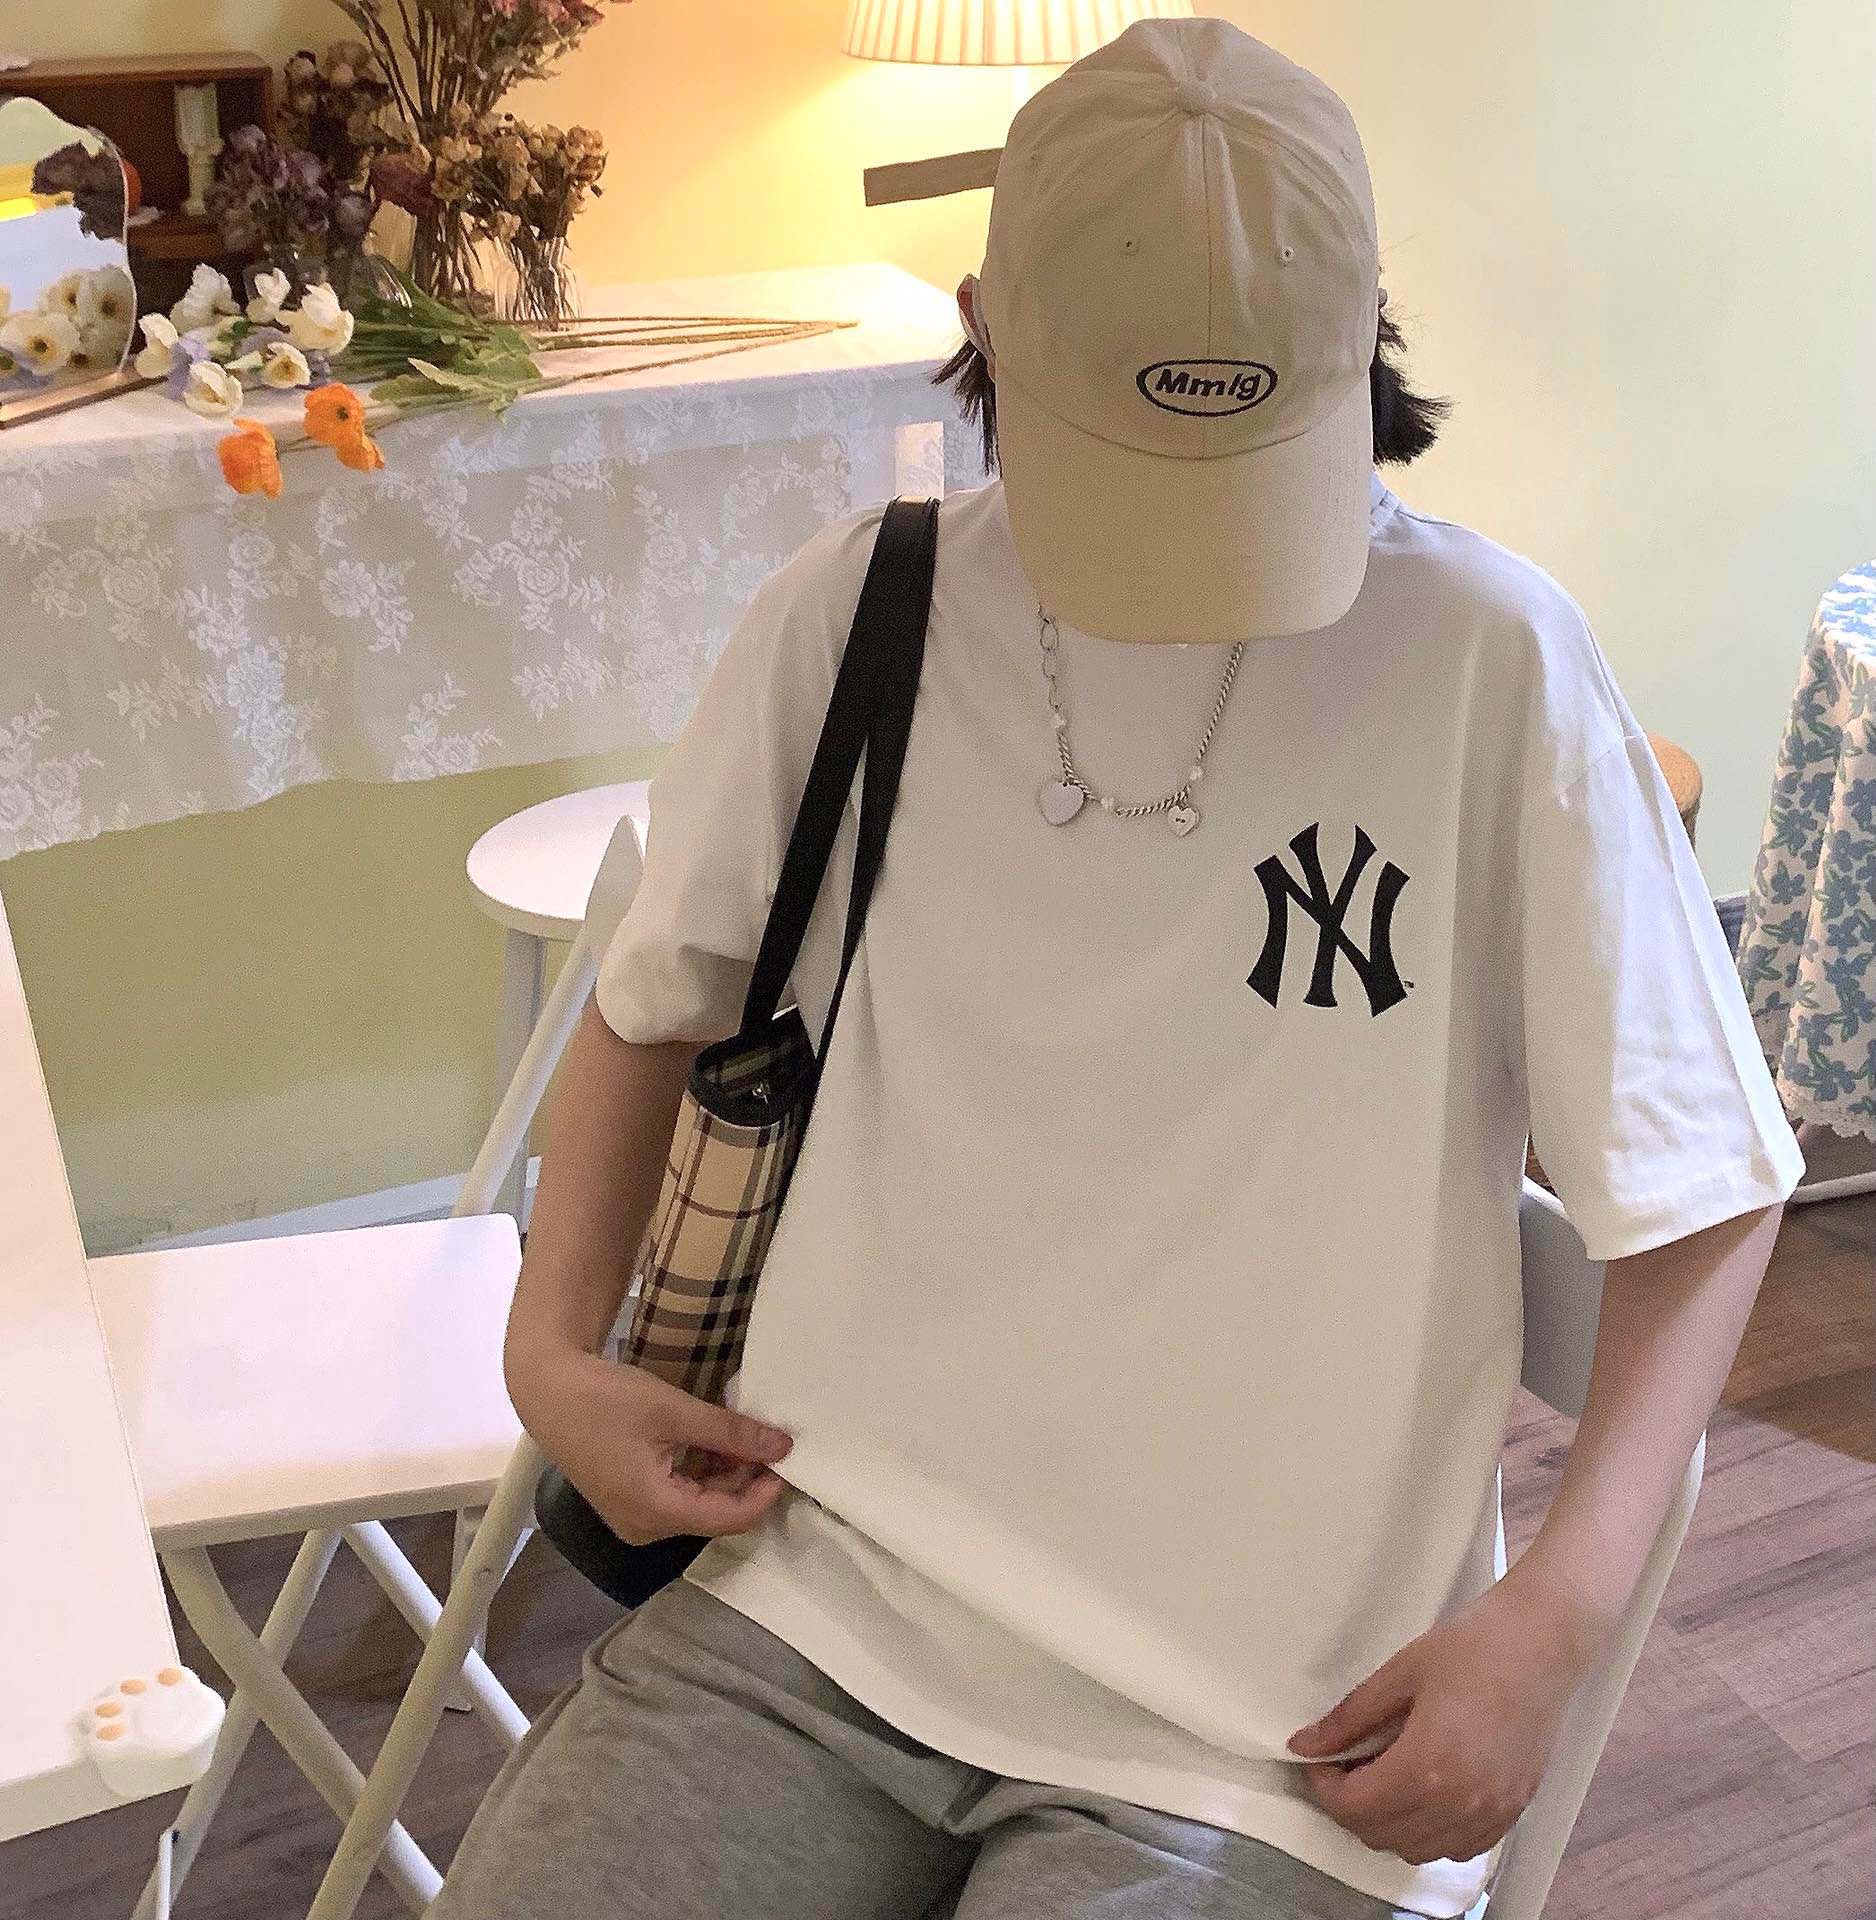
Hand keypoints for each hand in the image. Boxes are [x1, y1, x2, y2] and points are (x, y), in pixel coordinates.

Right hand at [509, 1339, 794, 1545]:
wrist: (546, 1390)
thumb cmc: (607, 1399)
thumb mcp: (674, 1411)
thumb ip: (730, 1433)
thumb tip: (783, 1447)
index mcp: (657, 1513)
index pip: (731, 1519)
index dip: (765, 1493)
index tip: (789, 1460)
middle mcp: (645, 1528)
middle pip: (714, 1514)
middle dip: (747, 1481)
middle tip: (770, 1442)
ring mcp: (633, 1518)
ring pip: (697, 1505)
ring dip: (724, 1475)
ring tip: (744, 1436)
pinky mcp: (626, 1501)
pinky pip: (676, 1497)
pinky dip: (700, 1473)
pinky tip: (713, 1441)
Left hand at [1284, 1571, 1605, 1864]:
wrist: (1540, 1643)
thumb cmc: (1472, 1649)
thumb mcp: (1399, 1674)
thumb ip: (1349, 1718)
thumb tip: (1304, 1744)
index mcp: (1426, 1767)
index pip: (1355, 1809)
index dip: (1325, 1788)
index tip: (1320, 1760)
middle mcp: (1460, 1803)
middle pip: (1381, 1837)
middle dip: (1352, 1806)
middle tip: (1346, 1764)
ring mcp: (1491, 1813)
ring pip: (1418, 1851)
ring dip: (1389, 1824)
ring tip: (1383, 1775)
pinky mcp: (1513, 1812)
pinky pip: (1459, 1849)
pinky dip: (1430, 1833)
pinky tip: (1424, 1791)